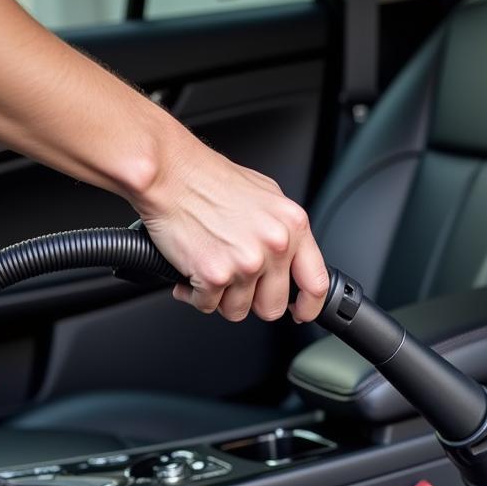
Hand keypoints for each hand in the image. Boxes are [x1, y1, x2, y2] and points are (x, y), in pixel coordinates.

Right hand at [132, 139, 327, 322]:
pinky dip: (196, 294)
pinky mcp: (215, 275)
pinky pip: (208, 305)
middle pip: (274, 306)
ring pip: (239, 310)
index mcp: (293, 226)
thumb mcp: (267, 197)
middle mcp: (275, 245)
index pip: (315, 283)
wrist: (170, 173)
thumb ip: (284, 232)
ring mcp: (247, 262)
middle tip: (236, 284)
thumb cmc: (210, 181)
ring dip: (221, 297)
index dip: (308, 306)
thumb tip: (292, 261)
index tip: (300, 312)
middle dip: (253, 302)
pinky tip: (191, 271)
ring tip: (211, 269)